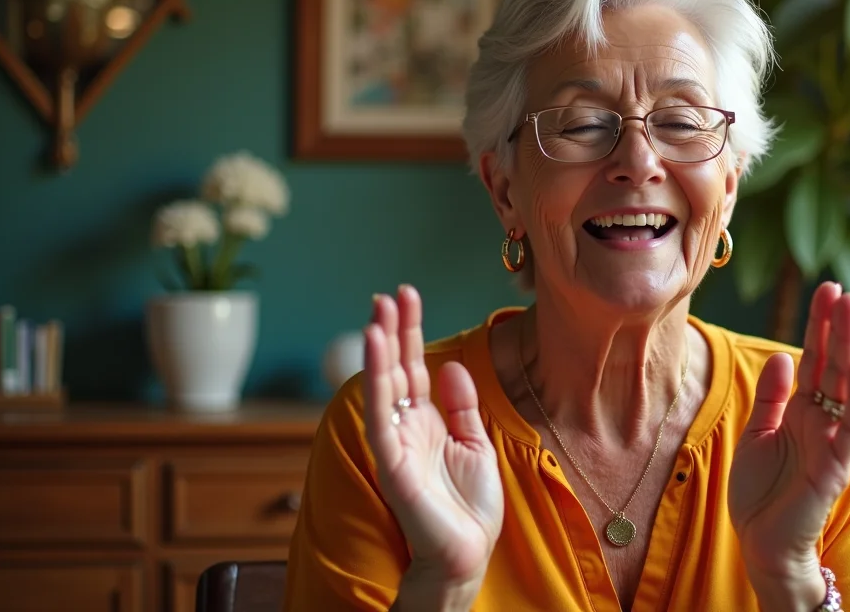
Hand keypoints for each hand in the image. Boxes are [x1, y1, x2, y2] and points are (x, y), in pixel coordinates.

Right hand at [364, 284, 504, 583]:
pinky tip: (375, 348)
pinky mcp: (391, 461)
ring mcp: (395, 443)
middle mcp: (406, 428)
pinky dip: (376, 379)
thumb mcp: (475, 444)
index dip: (411, 332)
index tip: (407, 296)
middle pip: (397, 369)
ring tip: (379, 311)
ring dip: (380, 347)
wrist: (467, 556)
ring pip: (384, 385)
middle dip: (393, 330)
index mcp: (427, 422)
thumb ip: (461, 406)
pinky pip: (379, 413)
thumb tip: (451, 365)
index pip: (415, 368)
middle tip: (390, 293)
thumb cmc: (470, 508)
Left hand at [727, 282, 849, 583]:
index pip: (814, 358)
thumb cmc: (759, 493)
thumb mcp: (756, 432)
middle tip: (842, 289)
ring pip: (846, 387)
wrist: (761, 543)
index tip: (826, 290)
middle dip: (838, 326)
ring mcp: (832, 440)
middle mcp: (822, 419)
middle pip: (833, 364)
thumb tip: (782, 354)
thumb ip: (771, 396)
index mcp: (802, 410)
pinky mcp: (835, 466)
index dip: (819, 325)